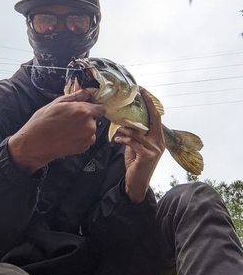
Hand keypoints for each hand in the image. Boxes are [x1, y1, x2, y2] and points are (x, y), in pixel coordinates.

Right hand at [8, 89, 105, 174]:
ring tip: (67, 128)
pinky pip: (86, 139)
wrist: (35, 144)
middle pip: (94, 118)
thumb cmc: (43, 123)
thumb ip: (76, 96)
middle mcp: (89, 125)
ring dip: (83, 128)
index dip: (92, 107)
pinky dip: (80, 137)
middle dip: (85, 117)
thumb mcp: (57, 103)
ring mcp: (87, 138)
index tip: (86, 108)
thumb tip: (87, 92)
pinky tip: (67, 136)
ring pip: (90, 129)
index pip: (100, 108)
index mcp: (83, 111)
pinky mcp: (84, 148)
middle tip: (70, 118)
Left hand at [113, 88, 164, 202]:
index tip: (144, 91)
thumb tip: (125, 122)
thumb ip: (135, 134)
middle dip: (143, 107)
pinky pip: (132, 142)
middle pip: (152, 120)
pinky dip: (122, 139)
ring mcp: (154, 149)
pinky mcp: (146, 155)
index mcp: (158, 138)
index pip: (156, 117)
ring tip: (116, 131)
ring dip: (124, 130)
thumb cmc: (136, 163)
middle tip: (133, 98)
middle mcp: (159, 142)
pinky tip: (116, 140)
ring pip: (137, 132)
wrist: (136, 183)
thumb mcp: (136, 146)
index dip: (151, 103)